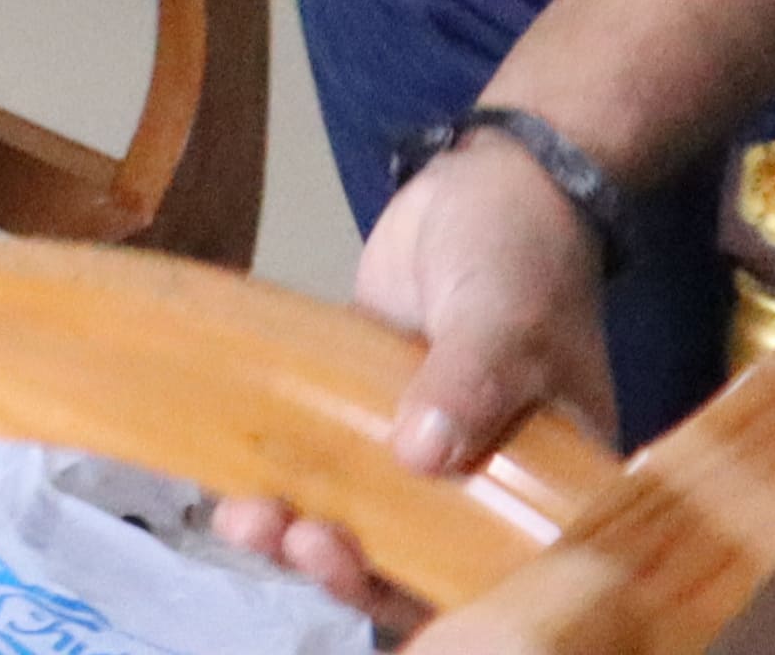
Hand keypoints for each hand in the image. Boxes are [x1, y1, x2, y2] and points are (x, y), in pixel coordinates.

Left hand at [206, 132, 617, 615]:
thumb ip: (471, 382)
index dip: (431, 594)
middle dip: (349, 568)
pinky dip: (283, 482)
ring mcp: (419, 447)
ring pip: (360, 519)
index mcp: (542, 487)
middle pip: (415, 561)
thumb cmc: (521, 254)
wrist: (487, 180)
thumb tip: (424, 455)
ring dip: (303, 532)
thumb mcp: (506, 316)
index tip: (366, 575)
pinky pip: (323, 464)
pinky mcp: (361, 410)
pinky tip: (232, 487)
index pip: (493, 574)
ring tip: (246, 519)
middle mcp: (483, 484)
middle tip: (297, 540)